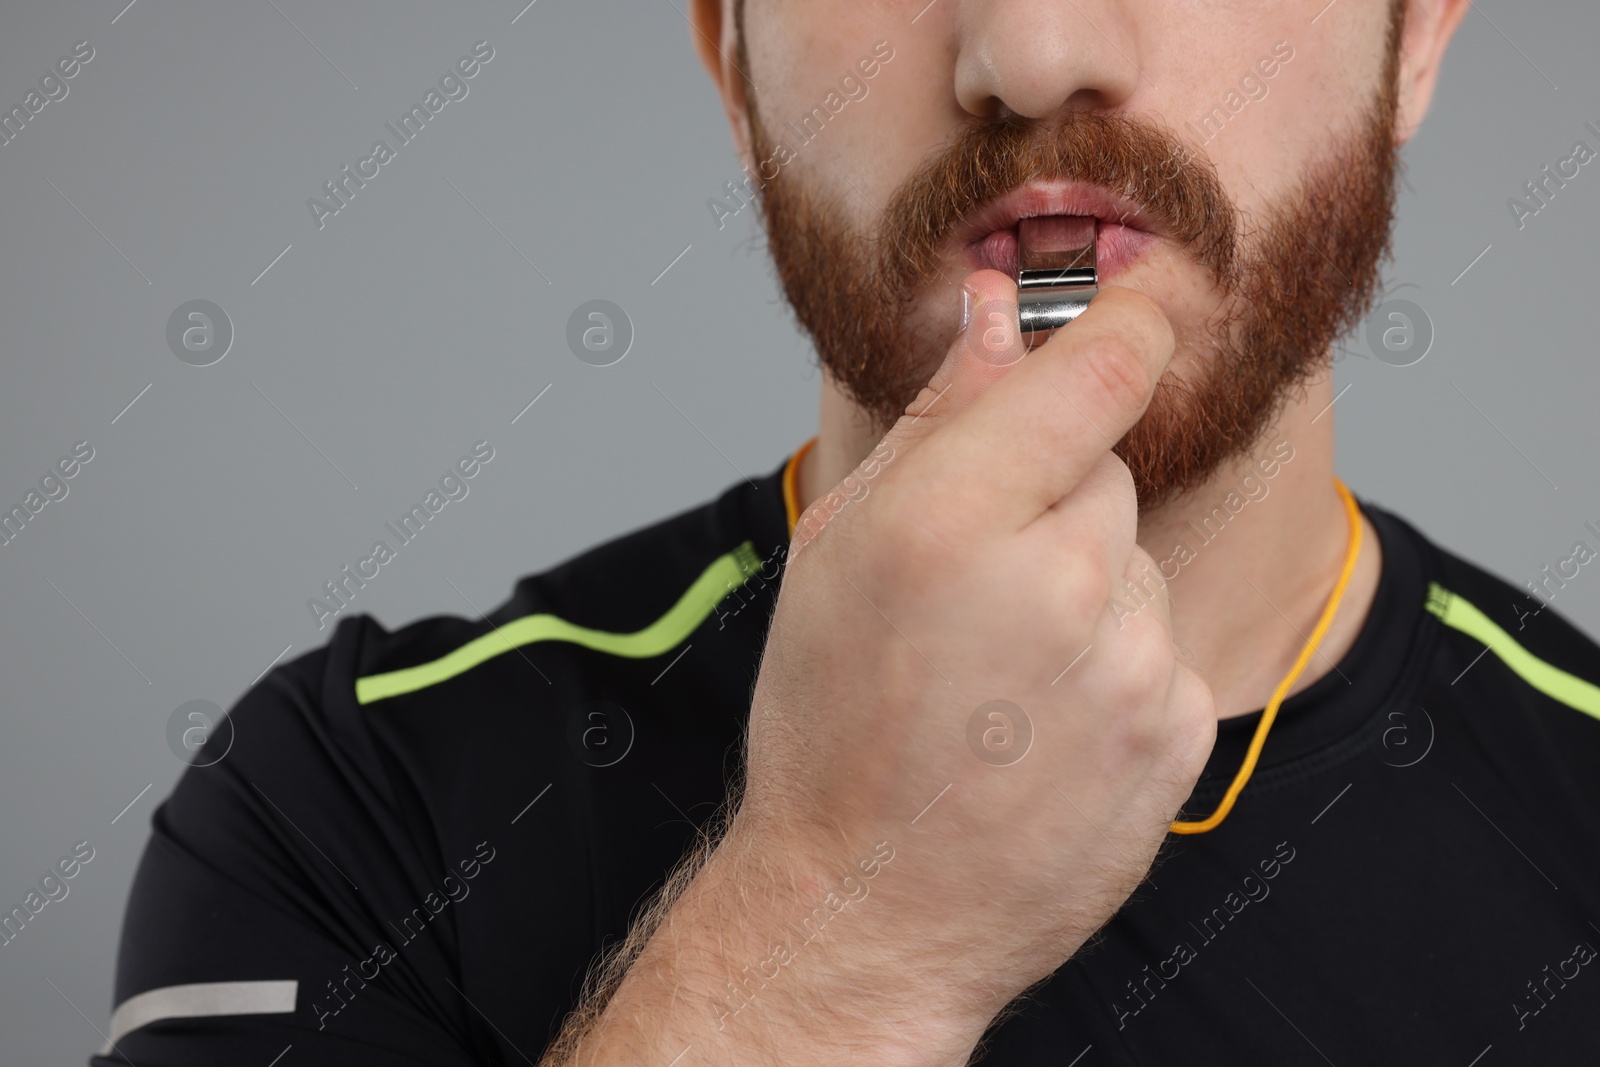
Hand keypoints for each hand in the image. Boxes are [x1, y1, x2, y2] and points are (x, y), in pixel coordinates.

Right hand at [731, 269, 1216, 1049]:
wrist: (871, 905)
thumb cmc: (832, 728)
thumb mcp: (841, 552)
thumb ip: (934, 421)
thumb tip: (997, 317)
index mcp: (952, 522)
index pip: (1097, 371)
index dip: (1130, 316)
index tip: (1145, 292)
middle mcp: (1058, 584)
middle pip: (1107, 469)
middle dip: (1051, 497)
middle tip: (975, 581)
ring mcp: (1132, 665)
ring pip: (1135, 558)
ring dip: (1086, 586)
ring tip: (1001, 672)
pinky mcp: (1179, 732)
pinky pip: (1163, 643)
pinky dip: (1117, 663)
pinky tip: (1042, 720)